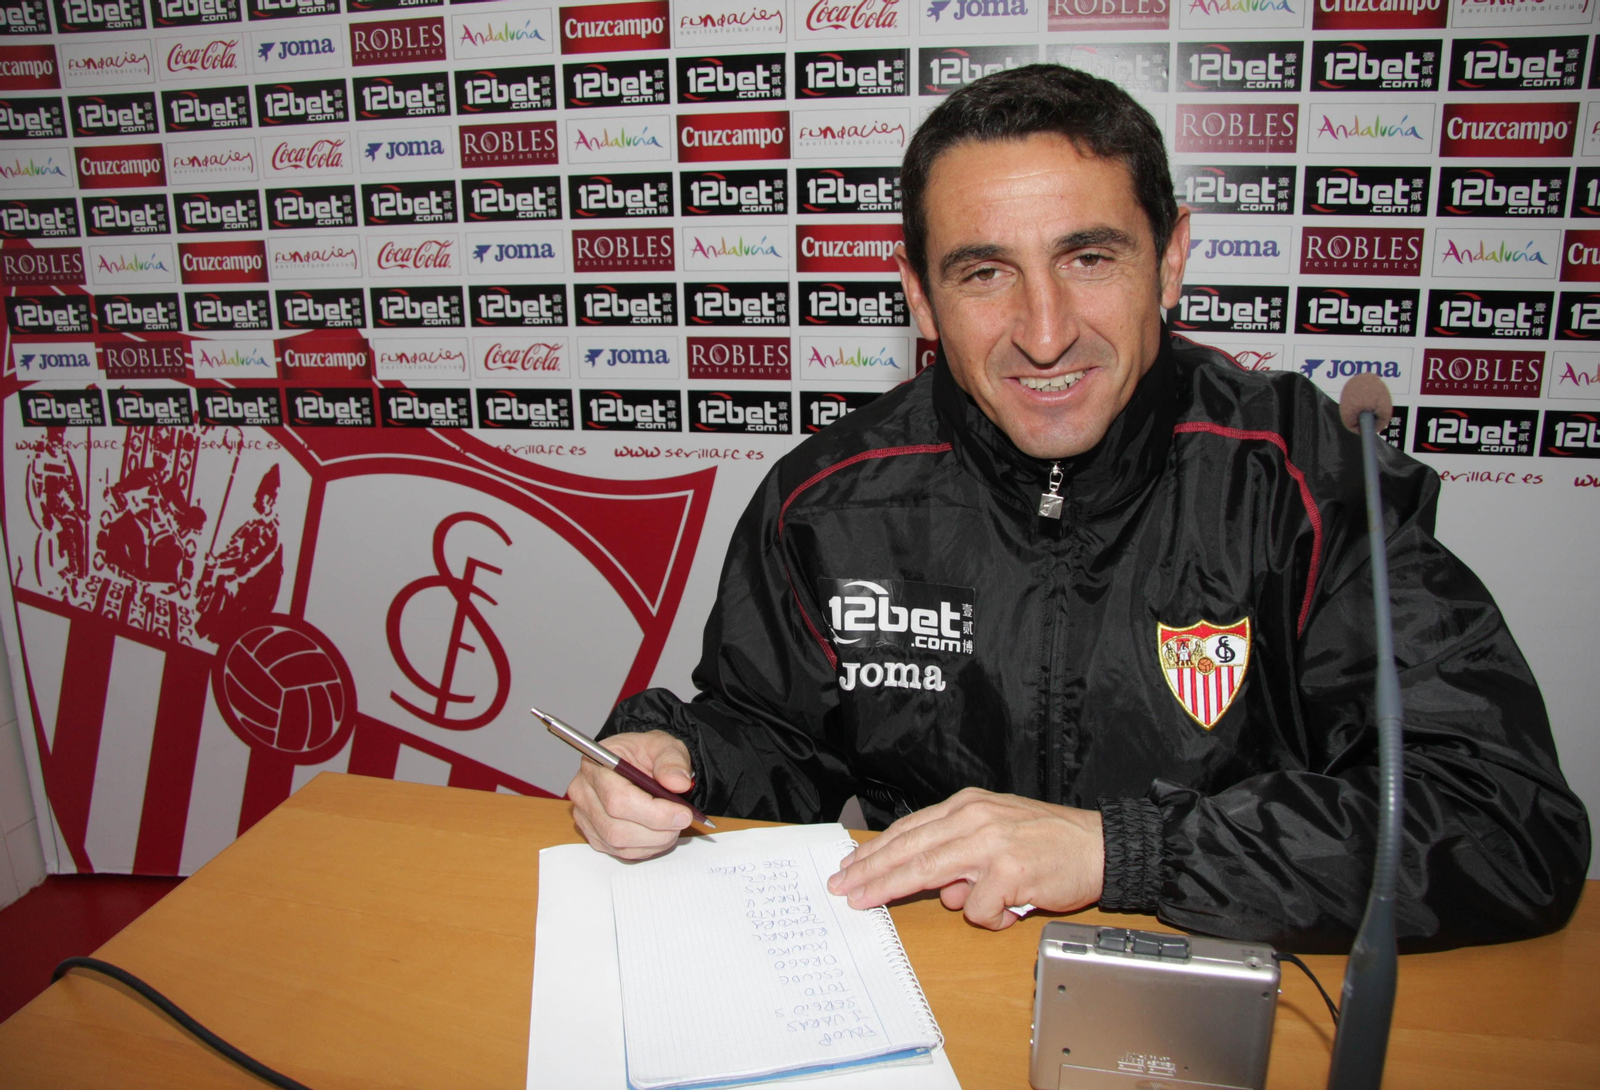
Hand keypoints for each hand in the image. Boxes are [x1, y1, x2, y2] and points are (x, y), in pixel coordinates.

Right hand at [567, 731, 695, 860]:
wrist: (635, 762)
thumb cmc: (643, 753)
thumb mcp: (663, 745)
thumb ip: (671, 761)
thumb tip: (678, 783)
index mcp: (595, 765)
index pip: (618, 799)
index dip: (653, 813)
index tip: (682, 813)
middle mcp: (584, 793)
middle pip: (616, 827)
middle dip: (658, 830)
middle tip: (683, 820)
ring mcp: (586, 817)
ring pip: (620, 844)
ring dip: (655, 840)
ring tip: (673, 825)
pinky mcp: (595, 835)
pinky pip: (621, 852)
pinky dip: (648, 847)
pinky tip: (660, 832)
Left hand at [825, 788, 1104, 929]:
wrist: (1102, 846)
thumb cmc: (1052, 841)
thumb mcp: (999, 832)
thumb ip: (964, 854)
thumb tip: (943, 890)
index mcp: (968, 806)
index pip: (911, 829)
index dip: (877, 851)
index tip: (850, 868)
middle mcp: (975, 819)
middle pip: (909, 848)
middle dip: (869, 870)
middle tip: (842, 888)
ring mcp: (991, 844)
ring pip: (927, 871)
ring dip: (893, 889)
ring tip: (871, 904)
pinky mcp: (1010, 872)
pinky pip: (978, 908)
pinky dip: (986, 918)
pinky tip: (1005, 914)